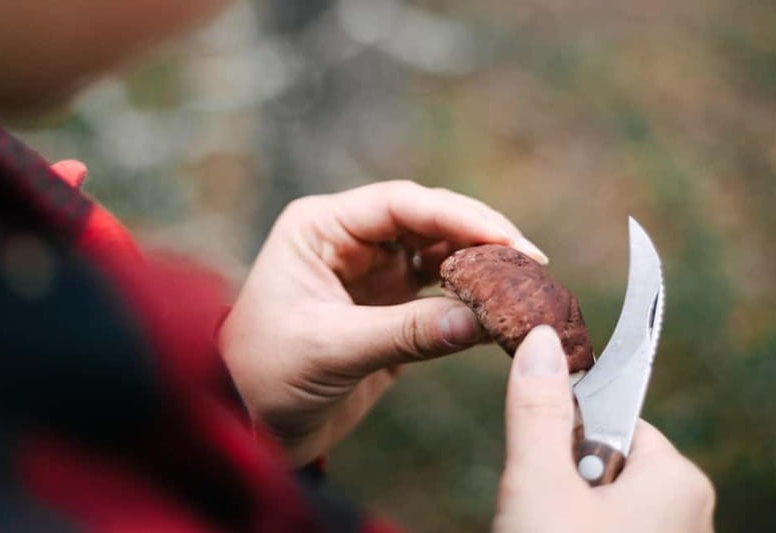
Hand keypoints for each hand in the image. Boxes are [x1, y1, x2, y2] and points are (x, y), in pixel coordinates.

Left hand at [219, 180, 546, 465]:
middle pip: (428, 223)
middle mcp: (350, 243)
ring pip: (438, 256)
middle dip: (479, 237)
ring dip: (479, 267)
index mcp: (321, 228)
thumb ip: (405, 332)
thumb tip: (480, 320)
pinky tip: (497, 311)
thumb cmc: (263, 375)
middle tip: (530, 260)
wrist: (245, 421)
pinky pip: (438, 297)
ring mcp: (372, 275)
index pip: (400, 204)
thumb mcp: (330, 348)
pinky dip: (469, 302)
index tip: (506, 238)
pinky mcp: (388, 310)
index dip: (457, 216)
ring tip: (524, 283)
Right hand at [494, 326, 714, 532]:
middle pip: (598, 458)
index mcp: (676, 477)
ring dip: (560, 507)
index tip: (539, 465)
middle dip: (559, 479)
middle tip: (538, 513)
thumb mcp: (541, 485)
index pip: (606, 417)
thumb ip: (540, 413)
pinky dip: (573, 528)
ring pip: (595, 498)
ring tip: (540, 531)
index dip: (563, 434)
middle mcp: (687, 508)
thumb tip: (544, 340)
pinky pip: (601, 525)